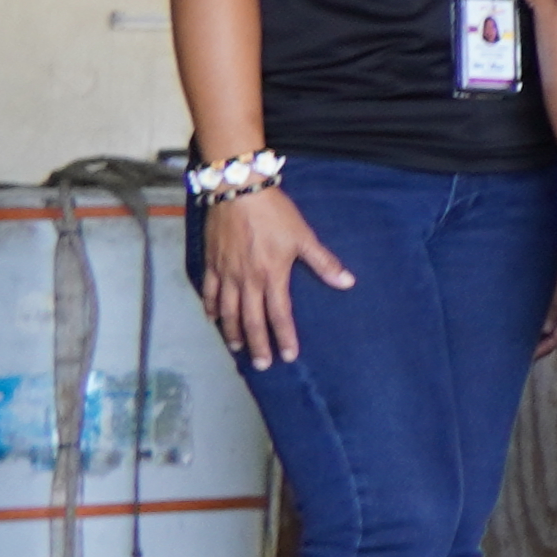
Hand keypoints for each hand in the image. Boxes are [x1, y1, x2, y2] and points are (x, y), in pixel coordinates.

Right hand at [195, 185, 353, 372]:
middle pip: (251, 320)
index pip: (280, 314)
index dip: (284, 336)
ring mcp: (226, 273)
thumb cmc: (275, 213)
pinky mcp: (212, 263)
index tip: (288, 356)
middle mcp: (247, 280)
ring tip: (238, 349)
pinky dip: (211, 307)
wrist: (238, 191)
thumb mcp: (304, 236)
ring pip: (228, 311)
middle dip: (258, 344)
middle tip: (262, 365)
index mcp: (272, 275)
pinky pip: (210, 291)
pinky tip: (213, 318)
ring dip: (232, 332)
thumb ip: (324, 263)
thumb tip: (347, 283)